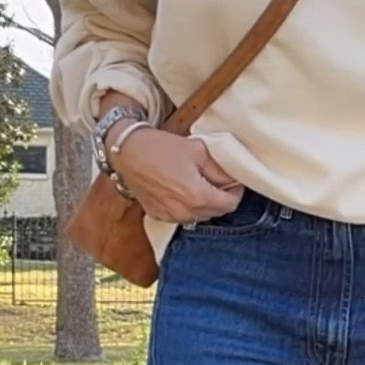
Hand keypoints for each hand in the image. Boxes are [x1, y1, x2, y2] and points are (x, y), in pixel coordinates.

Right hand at [108, 127, 244, 221]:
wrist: (128, 151)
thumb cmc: (162, 148)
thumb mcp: (199, 151)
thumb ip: (220, 169)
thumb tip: (234, 179)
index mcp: (197, 196)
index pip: (230, 204)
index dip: (236, 192)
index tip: (234, 181)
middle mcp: (185, 212)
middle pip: (217, 212)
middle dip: (221, 197)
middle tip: (218, 180)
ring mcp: (170, 217)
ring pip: (200, 216)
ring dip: (205, 203)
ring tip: (198, 182)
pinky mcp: (159, 216)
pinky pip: (183, 215)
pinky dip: (188, 206)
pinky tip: (181, 189)